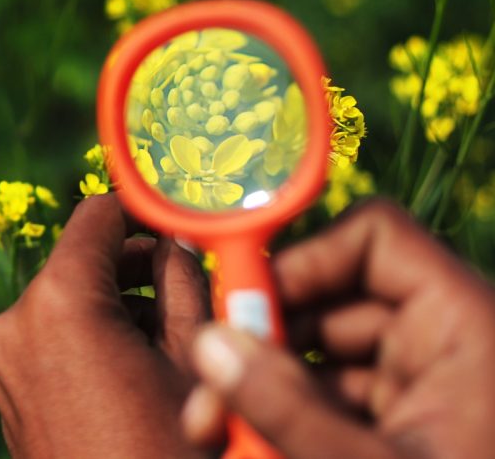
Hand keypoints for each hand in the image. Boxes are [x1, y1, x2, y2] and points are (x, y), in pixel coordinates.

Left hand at [0, 194, 209, 457]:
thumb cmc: (172, 449)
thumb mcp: (196, 361)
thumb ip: (185, 283)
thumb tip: (179, 241)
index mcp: (58, 303)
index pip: (97, 217)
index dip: (142, 211)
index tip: (179, 219)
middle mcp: (16, 324)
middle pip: (80, 263)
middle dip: (135, 268)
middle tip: (192, 284)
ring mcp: (4, 365)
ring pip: (67, 304)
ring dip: (117, 306)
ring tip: (173, 337)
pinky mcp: (9, 397)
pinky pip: (51, 344)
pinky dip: (90, 339)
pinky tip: (139, 369)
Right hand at [182, 199, 494, 457]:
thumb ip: (288, 407)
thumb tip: (211, 345)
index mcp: (466, 327)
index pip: (375, 239)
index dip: (306, 258)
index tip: (247, 306)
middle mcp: (444, 344)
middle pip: (331, 298)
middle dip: (263, 339)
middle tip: (211, 388)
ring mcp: (423, 388)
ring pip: (323, 355)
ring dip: (264, 385)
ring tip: (215, 432)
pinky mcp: (405, 428)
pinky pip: (331, 401)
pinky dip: (287, 419)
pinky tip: (246, 445)